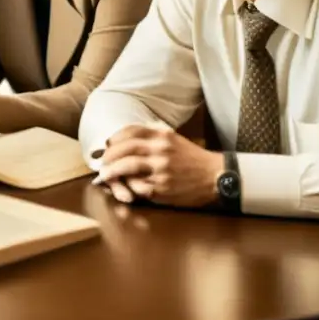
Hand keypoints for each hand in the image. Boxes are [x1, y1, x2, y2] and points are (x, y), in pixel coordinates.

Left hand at [97, 124, 223, 207]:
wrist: (216, 176)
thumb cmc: (192, 158)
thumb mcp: (173, 139)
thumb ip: (152, 136)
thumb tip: (125, 139)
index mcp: (162, 135)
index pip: (129, 131)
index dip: (114, 139)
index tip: (108, 145)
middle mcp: (160, 149)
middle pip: (124, 148)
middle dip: (109, 156)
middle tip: (102, 162)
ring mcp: (161, 169)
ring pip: (127, 166)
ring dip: (112, 171)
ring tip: (105, 175)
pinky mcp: (162, 188)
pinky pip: (137, 186)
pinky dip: (128, 186)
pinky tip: (124, 187)